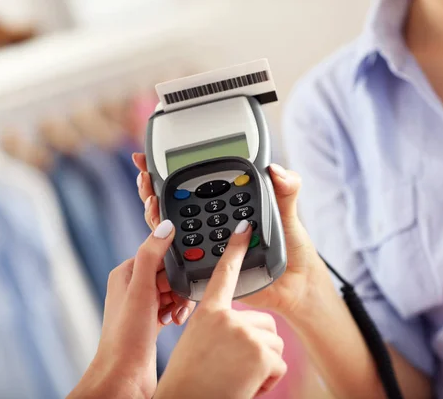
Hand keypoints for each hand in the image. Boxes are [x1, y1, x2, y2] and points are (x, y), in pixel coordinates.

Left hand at [68, 220, 195, 398]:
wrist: (124, 376)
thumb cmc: (126, 336)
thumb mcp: (141, 288)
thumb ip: (152, 254)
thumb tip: (166, 227)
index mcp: (126, 273)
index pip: (157, 252)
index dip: (174, 262)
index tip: (185, 272)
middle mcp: (132, 288)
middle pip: (168, 271)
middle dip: (180, 283)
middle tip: (181, 298)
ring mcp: (143, 306)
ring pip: (173, 290)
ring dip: (181, 299)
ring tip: (178, 313)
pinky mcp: (151, 322)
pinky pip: (172, 307)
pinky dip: (178, 312)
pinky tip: (176, 321)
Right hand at [132, 153, 325, 315]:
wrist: (297, 283)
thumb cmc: (293, 246)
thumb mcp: (288, 211)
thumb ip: (286, 187)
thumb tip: (275, 170)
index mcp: (228, 205)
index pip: (195, 185)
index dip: (171, 171)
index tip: (149, 158)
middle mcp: (213, 224)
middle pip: (174, 205)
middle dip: (153, 190)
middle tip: (145, 177)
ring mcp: (207, 247)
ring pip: (172, 230)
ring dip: (155, 215)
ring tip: (151, 200)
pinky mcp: (207, 269)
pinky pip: (183, 259)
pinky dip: (168, 246)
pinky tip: (164, 233)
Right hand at [155, 220, 286, 398]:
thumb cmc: (189, 381)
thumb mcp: (197, 343)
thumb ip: (217, 327)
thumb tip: (239, 328)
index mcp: (207, 313)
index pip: (224, 273)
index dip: (236, 248)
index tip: (245, 227)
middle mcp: (225, 318)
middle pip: (264, 323)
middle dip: (258, 349)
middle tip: (233, 368)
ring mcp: (244, 333)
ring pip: (274, 345)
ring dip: (262, 367)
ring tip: (237, 379)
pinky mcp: (260, 352)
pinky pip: (279, 365)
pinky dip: (268, 382)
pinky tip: (246, 387)